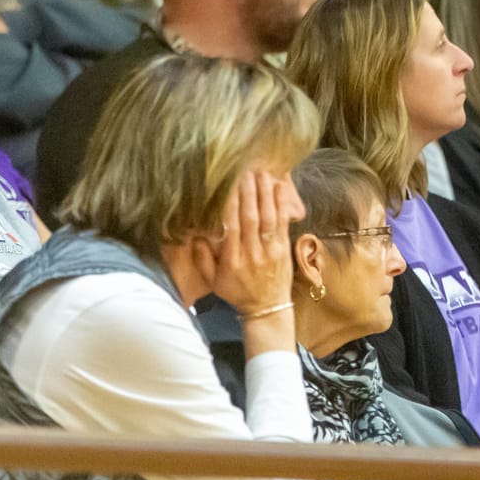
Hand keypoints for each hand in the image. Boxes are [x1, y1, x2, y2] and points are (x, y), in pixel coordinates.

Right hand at [207, 170, 301, 320]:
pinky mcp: (284, 248)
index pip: (230, 226)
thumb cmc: (237, 292)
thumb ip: (203, 258)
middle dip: (248, 193)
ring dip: (265, 194)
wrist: (267, 308)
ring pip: (268, 217)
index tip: (227, 185)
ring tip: (261, 174)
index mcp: (232, 259)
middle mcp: (251, 253)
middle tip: (244, 171)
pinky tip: (279, 189)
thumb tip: (195, 235)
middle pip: (250, 218)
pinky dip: (281, 205)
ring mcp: (270, 250)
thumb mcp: (213, 281)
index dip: (229, 204)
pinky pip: (283, 223)